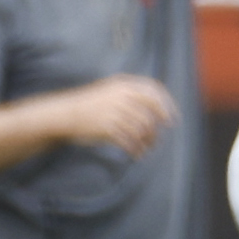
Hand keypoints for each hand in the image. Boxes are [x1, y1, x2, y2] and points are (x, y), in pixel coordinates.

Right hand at [54, 75, 180, 158]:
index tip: (172, 119)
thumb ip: (132, 93)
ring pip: (142, 129)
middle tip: (158, 139)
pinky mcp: (108, 128)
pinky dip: (136, 149)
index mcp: (124, 84)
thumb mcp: (110, 89)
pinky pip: (130, 141)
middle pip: (151, 113)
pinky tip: (137, 154)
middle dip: (158, 128)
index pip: (154, 91)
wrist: (66, 113)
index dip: (167, 105)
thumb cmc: (91, 104)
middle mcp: (121, 96)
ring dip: (148, 142)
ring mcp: (115, 112)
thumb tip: (159, 106)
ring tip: (147, 148)